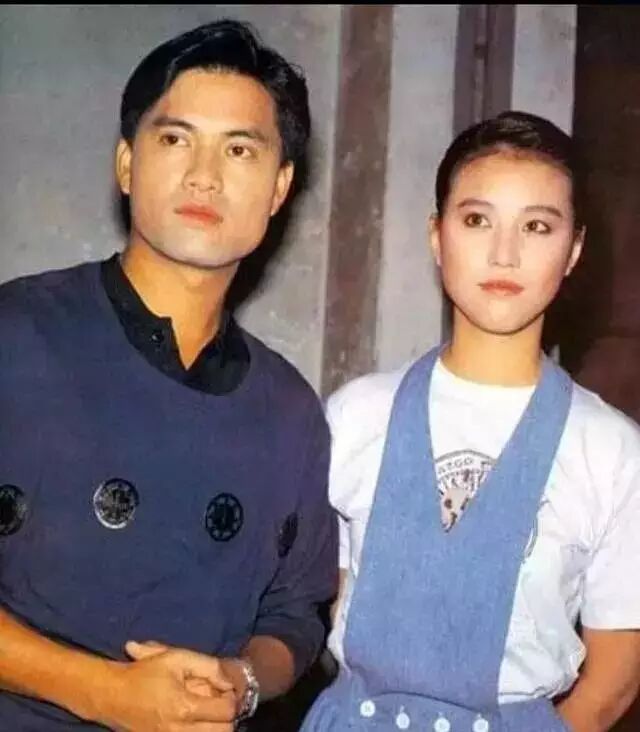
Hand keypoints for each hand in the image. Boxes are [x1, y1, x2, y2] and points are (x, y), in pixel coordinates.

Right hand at [95, 641, 235, 730]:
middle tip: (219, 701)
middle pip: (224, 731)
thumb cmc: (144, 673)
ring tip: (207, 711)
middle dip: (226, 715)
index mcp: (185, 708)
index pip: (227, 712)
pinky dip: (200, 731)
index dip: (231, 697)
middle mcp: (179, 731)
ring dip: (215, 726)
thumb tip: (229, 679)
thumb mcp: (176, 658)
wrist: (112, 695)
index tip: (225, 689)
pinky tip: (195, 720)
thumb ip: (208, 666)